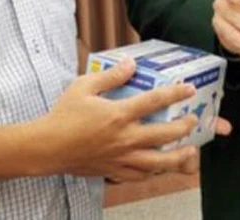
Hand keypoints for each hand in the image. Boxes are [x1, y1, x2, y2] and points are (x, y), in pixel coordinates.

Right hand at [40, 58, 205, 180]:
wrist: (47, 147)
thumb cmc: (63, 116)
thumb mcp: (84, 86)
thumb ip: (111, 76)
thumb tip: (130, 63)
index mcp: (119, 114)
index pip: (155, 101)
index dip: (176, 93)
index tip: (188, 89)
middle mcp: (125, 138)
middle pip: (165, 134)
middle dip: (184, 126)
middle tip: (192, 120)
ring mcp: (121, 158)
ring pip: (159, 162)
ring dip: (178, 157)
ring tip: (190, 152)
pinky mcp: (114, 171)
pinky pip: (141, 176)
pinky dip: (154, 172)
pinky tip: (159, 167)